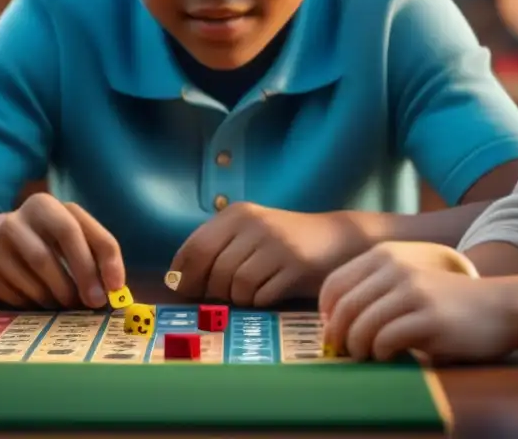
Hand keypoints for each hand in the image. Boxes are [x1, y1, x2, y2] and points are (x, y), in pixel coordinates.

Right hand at [0, 193, 124, 309]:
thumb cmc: (46, 238)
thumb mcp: (69, 233)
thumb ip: (93, 253)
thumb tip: (115, 289)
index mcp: (46, 205)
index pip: (78, 229)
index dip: (102, 258)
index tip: (117, 286)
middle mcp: (19, 219)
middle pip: (52, 252)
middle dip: (81, 279)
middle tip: (95, 302)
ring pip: (36, 278)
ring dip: (59, 296)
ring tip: (70, 302)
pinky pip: (19, 296)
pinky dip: (38, 304)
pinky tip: (45, 301)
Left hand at [169, 203, 355, 306]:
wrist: (339, 239)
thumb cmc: (286, 242)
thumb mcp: (250, 234)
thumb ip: (217, 249)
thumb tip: (178, 282)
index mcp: (237, 214)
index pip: (195, 247)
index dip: (184, 274)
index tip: (184, 291)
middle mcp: (254, 224)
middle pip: (214, 270)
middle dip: (213, 291)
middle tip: (223, 297)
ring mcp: (275, 244)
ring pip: (236, 286)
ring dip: (240, 298)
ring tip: (252, 293)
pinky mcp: (295, 265)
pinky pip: (261, 296)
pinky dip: (260, 302)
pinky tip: (271, 293)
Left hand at [319, 242, 516, 363]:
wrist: (500, 307)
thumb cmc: (446, 302)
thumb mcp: (406, 282)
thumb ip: (374, 291)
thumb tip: (331, 323)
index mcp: (384, 256)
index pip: (334, 284)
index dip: (326, 313)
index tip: (332, 332)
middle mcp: (395, 268)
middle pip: (344, 307)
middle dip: (338, 336)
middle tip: (345, 352)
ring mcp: (413, 291)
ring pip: (362, 325)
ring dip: (359, 348)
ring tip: (368, 356)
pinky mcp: (430, 317)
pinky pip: (387, 339)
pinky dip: (382, 353)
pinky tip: (391, 356)